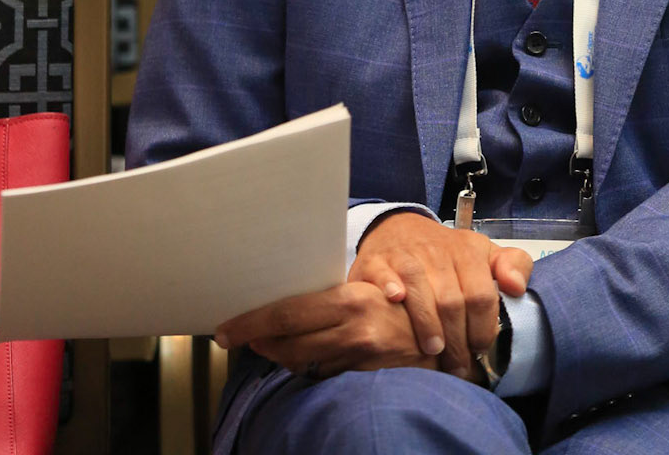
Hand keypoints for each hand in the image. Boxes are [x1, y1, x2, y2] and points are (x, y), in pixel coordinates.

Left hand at [214, 280, 435, 378]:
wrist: (443, 335)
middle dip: (258, 342)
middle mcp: (350, 332)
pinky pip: (321, 375)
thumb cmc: (405, 303)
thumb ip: (333, 298)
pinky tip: (302, 356)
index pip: (287, 313)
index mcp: (349, 301)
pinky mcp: (361, 379)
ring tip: (266, 344)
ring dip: (279, 355)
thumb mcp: (369, 288)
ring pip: (300, 363)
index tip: (226, 330)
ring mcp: (356, 360)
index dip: (252, 323)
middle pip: (287, 344)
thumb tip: (291, 304)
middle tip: (237, 338)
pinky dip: (306, 366)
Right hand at [350, 213, 514, 377]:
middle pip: (451, 300)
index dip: (482, 327)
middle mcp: (437, 252)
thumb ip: (512, 265)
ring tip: (433, 350)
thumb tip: (518, 287)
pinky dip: (390, 287)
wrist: (399, 229)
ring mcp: (406, 255)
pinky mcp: (377, 261)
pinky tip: (396, 301)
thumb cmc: (445, 253)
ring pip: (420, 287)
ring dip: (427, 322)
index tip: (479, 349)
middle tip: (456, 366)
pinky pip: (384, 272)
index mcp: (467, 251)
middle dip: (457, 339)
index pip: (481, 294)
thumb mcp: (483, 253)